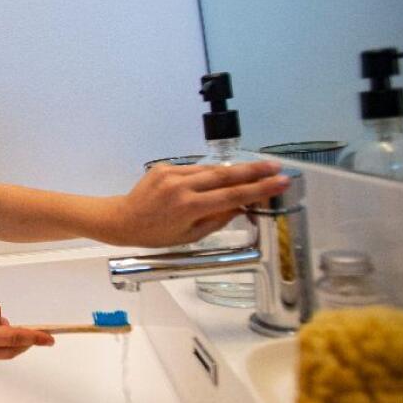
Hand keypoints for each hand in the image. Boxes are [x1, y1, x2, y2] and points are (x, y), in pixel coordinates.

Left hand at [110, 160, 289, 246]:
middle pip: (225, 175)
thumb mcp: (190, 236)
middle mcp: (181, 186)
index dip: (259, 189)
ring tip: (257, 171)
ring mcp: (172, 173)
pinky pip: (194, 169)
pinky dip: (209, 174)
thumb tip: (242, 205)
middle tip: (276, 166)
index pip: (232, 195)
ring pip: (211, 170)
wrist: (122, 219)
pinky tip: (220, 178)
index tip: (280, 181)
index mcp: (189, 207)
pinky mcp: (164, 166)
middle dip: (254, 170)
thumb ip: (218, 219)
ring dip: (233, 171)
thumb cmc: (156, 235)